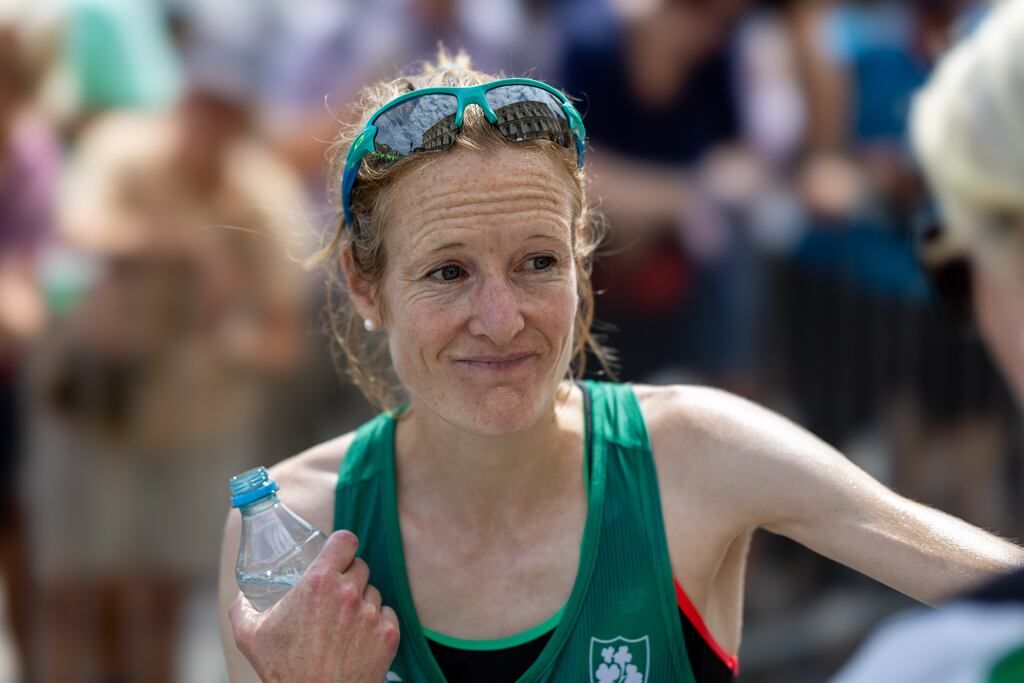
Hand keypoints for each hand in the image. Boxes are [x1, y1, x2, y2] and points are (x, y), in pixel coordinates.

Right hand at [229, 530, 399, 682]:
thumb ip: (243, 608)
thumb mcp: (250, 635)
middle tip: (334, 596)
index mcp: (319, 582)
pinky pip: (387, 615)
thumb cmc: (283, 671)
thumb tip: (242, 598)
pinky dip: (377, 623)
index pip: (345, 541)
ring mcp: (371, 614)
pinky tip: (359, 637)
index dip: (341, 545)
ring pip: (373, 592)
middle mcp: (349, 593)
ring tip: (343, 624)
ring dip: (361, 601)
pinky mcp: (388, 634)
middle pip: (360, 566)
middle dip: (348, 576)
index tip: (337, 554)